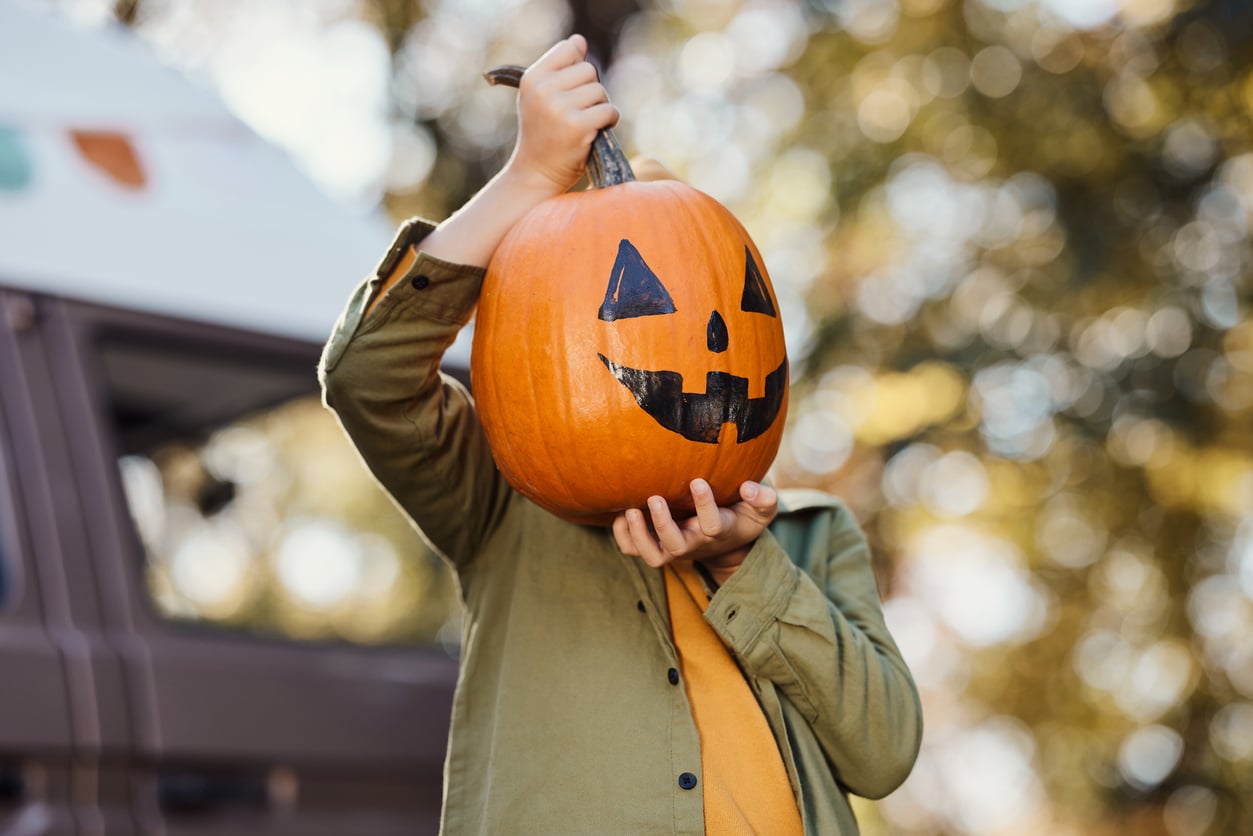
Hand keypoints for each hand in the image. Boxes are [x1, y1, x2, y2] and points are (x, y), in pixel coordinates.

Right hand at [506, 34, 619, 197]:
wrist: (536, 173)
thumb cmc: (542, 133)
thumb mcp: (541, 97)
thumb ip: (560, 68)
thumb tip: (580, 41)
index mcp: (532, 78)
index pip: (569, 50)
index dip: (577, 69)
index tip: (570, 90)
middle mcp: (543, 90)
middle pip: (589, 70)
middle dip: (591, 90)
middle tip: (578, 112)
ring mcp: (559, 108)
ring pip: (600, 91)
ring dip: (600, 107)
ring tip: (584, 124)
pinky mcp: (577, 126)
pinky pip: (609, 111)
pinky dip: (609, 121)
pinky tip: (596, 131)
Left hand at [611, 479, 778, 584]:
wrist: (725, 542)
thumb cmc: (742, 517)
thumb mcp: (761, 510)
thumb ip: (763, 498)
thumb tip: (749, 487)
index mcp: (718, 531)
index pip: (712, 525)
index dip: (704, 505)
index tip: (698, 481)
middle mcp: (694, 543)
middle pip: (677, 546)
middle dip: (663, 524)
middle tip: (654, 498)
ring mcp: (673, 548)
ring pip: (653, 556)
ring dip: (639, 535)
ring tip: (630, 510)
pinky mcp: (657, 546)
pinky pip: (634, 551)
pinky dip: (623, 537)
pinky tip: (620, 514)